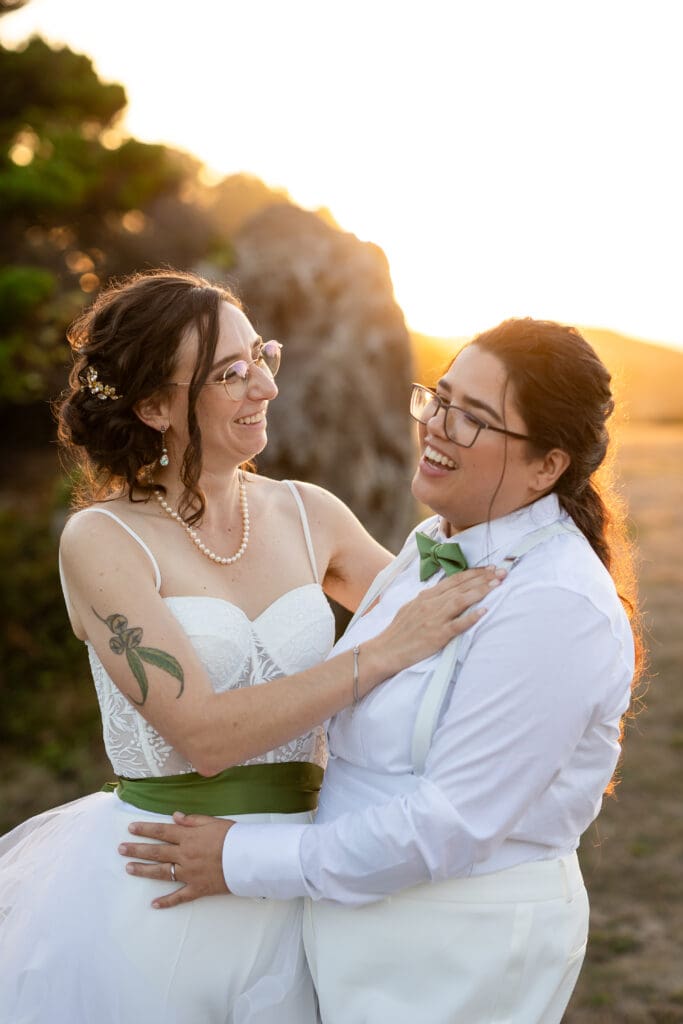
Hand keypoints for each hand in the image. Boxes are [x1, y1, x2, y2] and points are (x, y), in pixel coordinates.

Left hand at [119, 812, 233, 908]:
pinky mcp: (197, 889)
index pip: (162, 831)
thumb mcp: (214, 821)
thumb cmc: (233, 837)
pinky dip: (166, 902)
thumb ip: (193, 820)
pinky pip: (179, 897)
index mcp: (188, 837)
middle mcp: (184, 855)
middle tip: (121, 849)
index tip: (130, 828)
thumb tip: (174, 816)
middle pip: (156, 851)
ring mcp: (189, 873)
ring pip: (161, 872)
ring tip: (129, 868)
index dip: (145, 829)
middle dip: (137, 849)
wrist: (248, 859)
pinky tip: (153, 904)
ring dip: (143, 870)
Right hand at [375, 566, 505, 678]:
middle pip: (461, 586)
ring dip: (481, 590)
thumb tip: (444, 593)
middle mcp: (431, 603)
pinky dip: (471, 617)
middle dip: (483, 577)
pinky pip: (457, 624)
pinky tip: (484, 611)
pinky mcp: (437, 635)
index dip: (474, 572)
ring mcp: (434, 618)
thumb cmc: (399, 632)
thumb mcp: (412, 608)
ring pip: (461, 600)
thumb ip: (429, 600)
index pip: (454, 579)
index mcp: (426, 596)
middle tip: (502, 571)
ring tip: (497, 584)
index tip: (490, 568)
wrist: (385, 650)